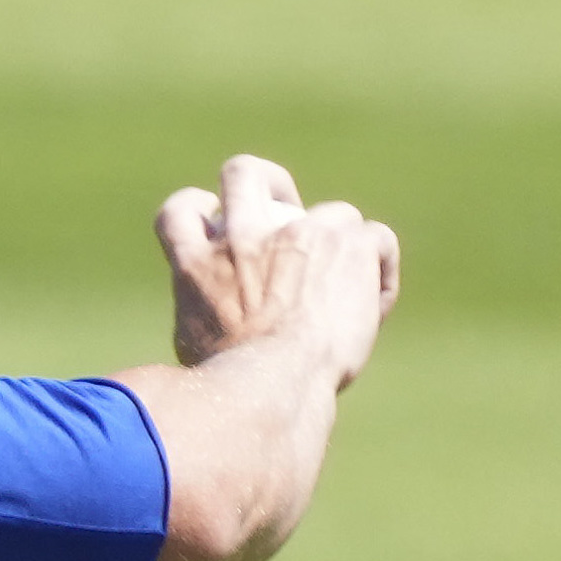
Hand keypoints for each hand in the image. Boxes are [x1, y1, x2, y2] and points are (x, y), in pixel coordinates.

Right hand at [154, 154, 400, 387]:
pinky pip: (376, 238)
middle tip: (284, 213)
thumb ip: (203, 315)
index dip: (198, 209)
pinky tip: (374, 301)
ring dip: (342, 245)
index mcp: (196, 264)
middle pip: (244, 172)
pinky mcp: (348, 244)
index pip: (181, 211)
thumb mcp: (192, 350)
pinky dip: (380, 268)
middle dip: (266, 183)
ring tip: (349, 282)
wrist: (274, 385)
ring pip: (334, 212)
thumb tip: (211, 321)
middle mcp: (243, 237)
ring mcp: (299, 235)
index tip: (214, 224)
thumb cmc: (228, 388)